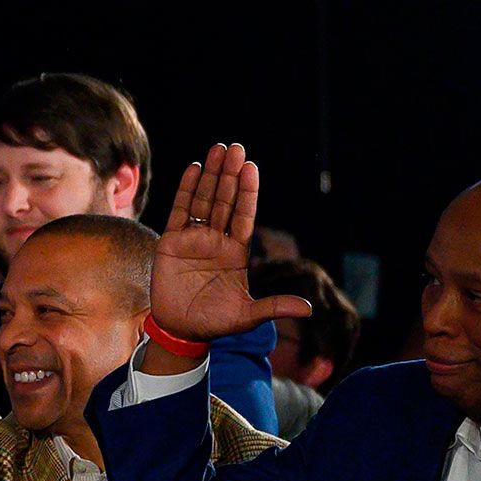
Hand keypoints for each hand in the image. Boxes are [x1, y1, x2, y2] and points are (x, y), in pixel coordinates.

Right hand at [148, 143, 312, 350]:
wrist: (181, 331)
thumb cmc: (215, 323)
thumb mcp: (248, 316)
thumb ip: (274, 307)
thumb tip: (309, 309)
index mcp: (236, 252)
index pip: (244, 215)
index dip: (248, 192)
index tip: (252, 168)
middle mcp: (216, 240)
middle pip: (225, 201)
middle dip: (230, 175)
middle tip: (236, 148)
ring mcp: (194, 239)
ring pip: (204, 200)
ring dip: (211, 175)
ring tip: (218, 149)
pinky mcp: (172, 242)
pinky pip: (179, 211)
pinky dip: (186, 189)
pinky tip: (194, 169)